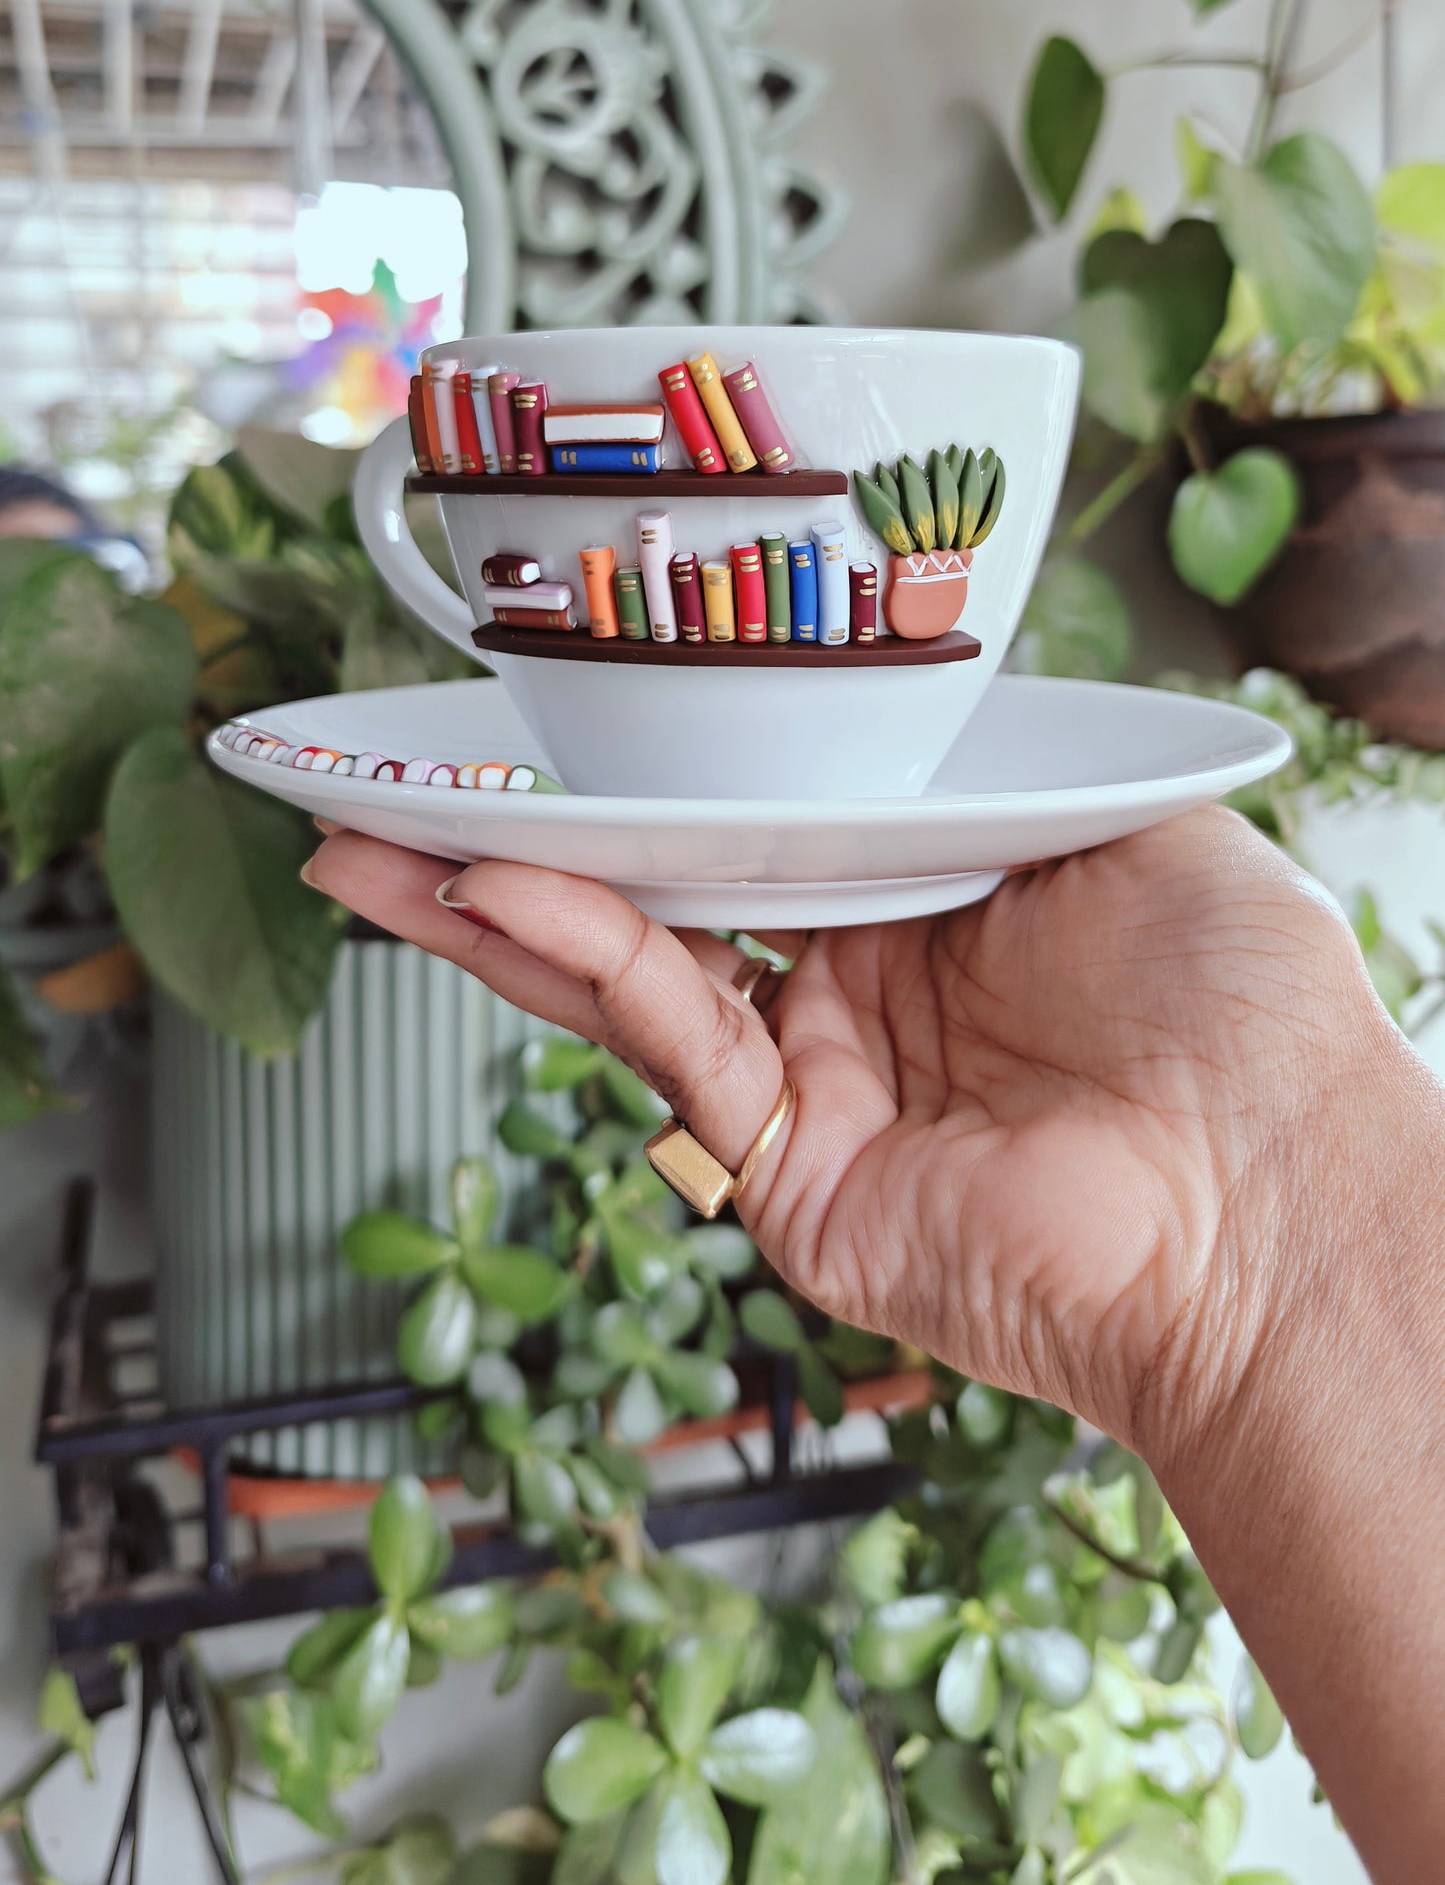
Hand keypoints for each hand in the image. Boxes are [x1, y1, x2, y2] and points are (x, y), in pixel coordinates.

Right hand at [301, 804, 1401, 1465]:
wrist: (1286, 1192)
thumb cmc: (1251, 1011)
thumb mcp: (1116, 818)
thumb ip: (979, 762)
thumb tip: (890, 691)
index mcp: (938, 910)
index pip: (759, 830)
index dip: (658, 776)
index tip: (561, 716)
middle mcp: (865, 1000)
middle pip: (664, 902)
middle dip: (526, 846)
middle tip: (397, 787)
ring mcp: (822, 1094)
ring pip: (630, 978)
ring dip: (497, 909)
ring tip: (369, 845)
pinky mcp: (796, 1177)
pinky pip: (673, 1042)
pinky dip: (585, 958)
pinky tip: (507, 889)